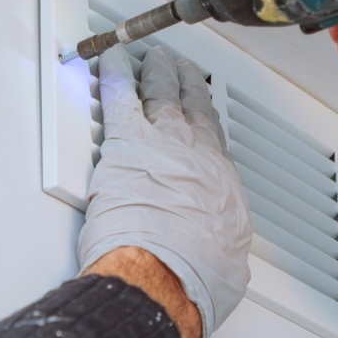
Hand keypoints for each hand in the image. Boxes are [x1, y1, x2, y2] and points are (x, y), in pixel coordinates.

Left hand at [77, 45, 252, 337]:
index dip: (205, 117)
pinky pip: (120, 96)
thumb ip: (218, 242)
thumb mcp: (226, 261)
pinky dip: (115, 73)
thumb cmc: (193, 279)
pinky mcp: (127, 142)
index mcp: (219, 182)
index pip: (211, 138)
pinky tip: (111, 60)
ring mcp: (162, 144)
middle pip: (191, 109)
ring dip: (156, 72)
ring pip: (160, 94)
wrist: (168, 276)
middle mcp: (195, 155)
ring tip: (153, 58)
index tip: (202, 104)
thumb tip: (217, 250)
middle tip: (181, 69)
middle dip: (185, 85)